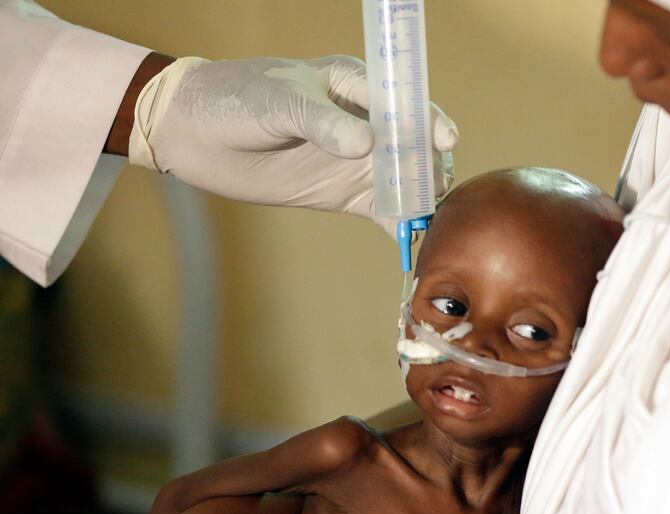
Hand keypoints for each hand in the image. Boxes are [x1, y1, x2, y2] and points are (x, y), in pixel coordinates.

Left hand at [128, 54, 457, 237]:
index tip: (443, 142)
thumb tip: (365, 144)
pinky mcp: (348, 193)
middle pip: (417, 144)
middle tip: (434, 192)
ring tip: (429, 219)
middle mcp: (367, 122)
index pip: (406, 102)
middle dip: (433, 166)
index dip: (429, 121)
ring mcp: (360, 160)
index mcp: (355, 85)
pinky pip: (387, 209)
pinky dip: (402, 224)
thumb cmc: (235, 99)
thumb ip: (321, 122)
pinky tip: (412, 240)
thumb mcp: (277, 102)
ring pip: (409, 179)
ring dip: (423, 198)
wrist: (194, 133)